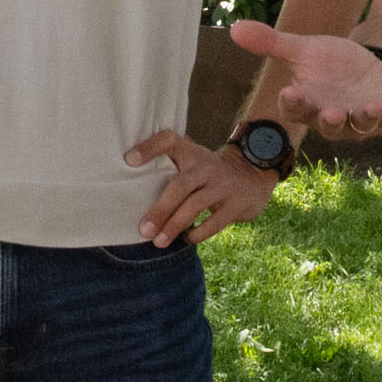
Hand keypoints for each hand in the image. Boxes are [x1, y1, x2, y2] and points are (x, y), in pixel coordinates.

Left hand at [126, 131, 276, 247]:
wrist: (252, 175)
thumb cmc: (208, 172)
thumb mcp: (192, 159)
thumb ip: (168, 164)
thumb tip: (130, 183)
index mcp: (191, 152)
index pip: (168, 140)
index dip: (149, 147)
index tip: (129, 160)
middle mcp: (206, 166)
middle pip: (179, 186)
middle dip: (160, 210)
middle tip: (143, 230)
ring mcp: (222, 185)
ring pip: (195, 206)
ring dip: (174, 226)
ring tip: (158, 241)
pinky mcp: (234, 205)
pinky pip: (213, 223)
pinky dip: (197, 234)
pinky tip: (185, 239)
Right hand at [227, 22, 381, 138]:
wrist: (369, 73)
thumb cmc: (330, 66)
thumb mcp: (303, 50)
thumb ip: (272, 43)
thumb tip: (233, 28)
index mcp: (309, 104)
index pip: (296, 109)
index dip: (294, 103)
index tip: (290, 91)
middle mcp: (335, 117)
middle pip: (331, 126)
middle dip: (333, 121)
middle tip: (333, 113)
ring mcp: (364, 118)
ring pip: (365, 124)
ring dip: (370, 117)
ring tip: (375, 107)